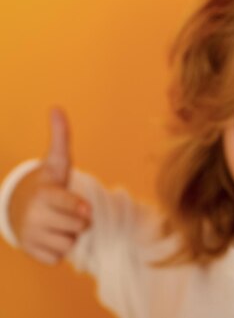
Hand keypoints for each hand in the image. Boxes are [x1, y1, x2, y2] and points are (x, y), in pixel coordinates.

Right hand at [8, 107, 90, 263]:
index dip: (82, 208)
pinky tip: (49, 236)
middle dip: (78, 221)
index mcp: (44, 195)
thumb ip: (61, 138)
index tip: (80, 206)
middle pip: (80, 227)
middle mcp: (34, 217)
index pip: (77, 209)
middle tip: (65, 211)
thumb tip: (56, 108)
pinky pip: (60, 257)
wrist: (20, 207)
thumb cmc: (48, 183)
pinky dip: (58, 249)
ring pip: (71, 244)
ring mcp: (30, 237)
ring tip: (57, 222)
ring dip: (70, 235)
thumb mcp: (57, 161)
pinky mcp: (31, 253)